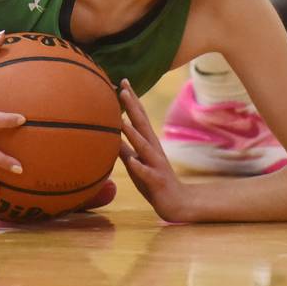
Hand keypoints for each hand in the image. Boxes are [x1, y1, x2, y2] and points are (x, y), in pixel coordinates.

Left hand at [118, 80, 191, 221]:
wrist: (177, 203)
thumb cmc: (153, 181)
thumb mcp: (136, 163)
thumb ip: (125, 148)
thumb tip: (109, 134)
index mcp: (148, 143)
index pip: (139, 116)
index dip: (131, 100)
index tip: (122, 82)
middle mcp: (153, 149)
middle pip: (142, 124)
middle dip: (132, 107)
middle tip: (122, 89)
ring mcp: (156, 164)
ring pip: (144, 146)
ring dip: (133, 134)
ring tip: (122, 121)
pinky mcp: (157, 181)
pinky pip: (147, 174)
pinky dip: (139, 167)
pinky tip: (132, 162)